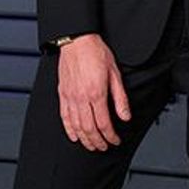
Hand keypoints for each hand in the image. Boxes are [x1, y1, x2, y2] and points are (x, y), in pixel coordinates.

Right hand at [57, 34, 130, 150]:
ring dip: (85, 139)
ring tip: (92, 146)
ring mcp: (70, 97)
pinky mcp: (63, 94)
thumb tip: (125, 116)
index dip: (110, 136)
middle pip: (89, 129)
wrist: (77, 41)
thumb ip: (120, 98)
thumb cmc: (96, 53)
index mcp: (96, 93)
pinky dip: (69, 130)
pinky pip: (64, 117)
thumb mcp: (115, 74)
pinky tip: (75, 136)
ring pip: (76, 126)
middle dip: (98, 142)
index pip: (104, 123)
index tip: (115, 140)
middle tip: (104, 147)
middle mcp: (81, 98)